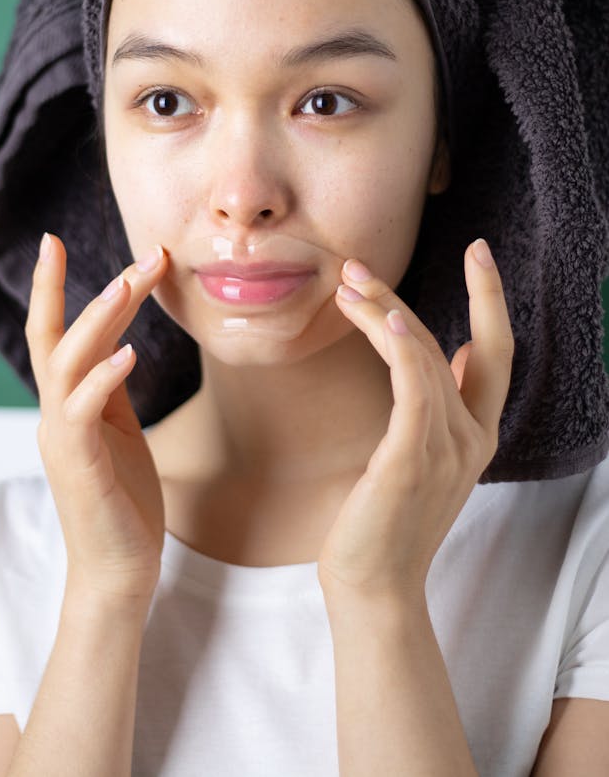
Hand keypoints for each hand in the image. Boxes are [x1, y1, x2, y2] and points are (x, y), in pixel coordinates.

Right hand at [25, 234, 167, 605]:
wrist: (119, 571)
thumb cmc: (124, 501)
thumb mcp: (121, 431)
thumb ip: (111, 390)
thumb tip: (121, 345)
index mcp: (68, 403)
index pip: (57, 333)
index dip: (59, 287)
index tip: (58, 242)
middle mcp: (56, 413)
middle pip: (55, 335)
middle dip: (78, 286)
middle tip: (129, 250)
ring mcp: (62, 438)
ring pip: (68, 363)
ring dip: (97, 320)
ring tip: (128, 283)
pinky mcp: (79, 465)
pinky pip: (84, 411)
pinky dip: (104, 378)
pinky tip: (129, 353)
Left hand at [317, 238, 513, 603]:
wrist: (374, 588)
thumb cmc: (388, 520)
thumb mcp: (427, 456)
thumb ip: (448, 406)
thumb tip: (463, 353)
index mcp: (477, 435)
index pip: (496, 353)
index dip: (491, 299)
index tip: (479, 253)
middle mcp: (471, 439)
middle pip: (446, 346)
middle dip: (401, 298)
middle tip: (357, 265)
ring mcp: (446, 452)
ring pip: (422, 361)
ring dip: (384, 315)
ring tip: (345, 285)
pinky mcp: (411, 463)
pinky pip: (415, 394)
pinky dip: (404, 352)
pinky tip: (388, 321)